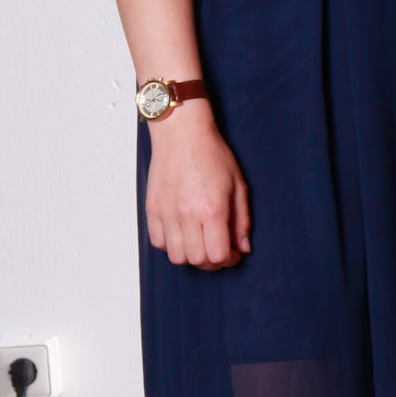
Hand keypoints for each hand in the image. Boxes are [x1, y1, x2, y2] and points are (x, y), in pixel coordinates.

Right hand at [144, 106, 250, 264]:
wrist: (182, 134)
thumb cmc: (212, 155)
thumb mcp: (238, 185)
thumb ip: (241, 220)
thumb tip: (243, 247)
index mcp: (212, 209)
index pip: (217, 255)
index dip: (228, 260)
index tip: (233, 253)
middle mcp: (187, 214)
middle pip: (196, 260)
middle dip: (211, 262)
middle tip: (218, 250)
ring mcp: (166, 213)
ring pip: (175, 256)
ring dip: (190, 256)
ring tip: (200, 243)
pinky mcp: (152, 209)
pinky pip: (158, 242)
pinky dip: (171, 245)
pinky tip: (183, 233)